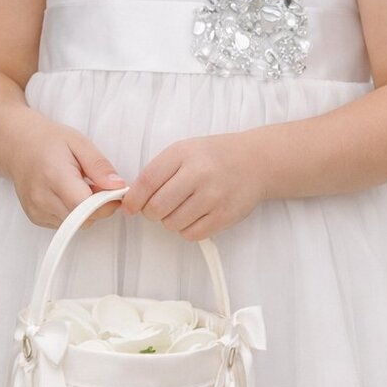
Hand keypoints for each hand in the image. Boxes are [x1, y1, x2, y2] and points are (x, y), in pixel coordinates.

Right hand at [7, 113, 125, 229]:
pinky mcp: (35, 217)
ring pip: (76, 225)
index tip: (114, 192)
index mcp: (54, 176)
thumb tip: (119, 186)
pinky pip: (64, 224)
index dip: (106, 203)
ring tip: (78, 187)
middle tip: (95, 186)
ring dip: (84, 211)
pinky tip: (65, 194)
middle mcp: (42, 197)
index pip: (87, 206)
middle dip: (97, 207)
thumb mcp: (79, 143)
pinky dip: (71, 213)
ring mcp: (36, 210)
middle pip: (83, 219)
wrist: (17, 146)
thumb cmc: (49, 141)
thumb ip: (99, 166)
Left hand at [119, 133, 264, 239]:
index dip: (134, 199)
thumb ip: (159, 172)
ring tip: (183, 208)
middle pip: (157, 207)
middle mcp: (199, 174)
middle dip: (152, 212)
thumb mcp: (184, 152)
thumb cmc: (214, 157)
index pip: (148, 181)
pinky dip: (187, 229)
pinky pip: (192, 234)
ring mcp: (214, 196)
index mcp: (184, 154)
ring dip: (171, 221)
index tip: (130, 207)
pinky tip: (195, 216)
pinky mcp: (225, 216)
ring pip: (173, 224)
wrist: (256, 161)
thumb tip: (132, 200)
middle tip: (159, 208)